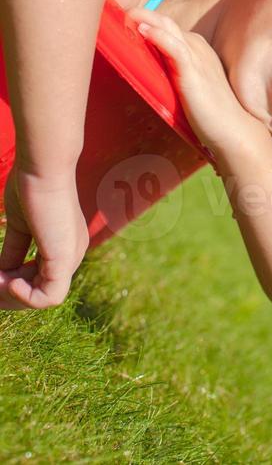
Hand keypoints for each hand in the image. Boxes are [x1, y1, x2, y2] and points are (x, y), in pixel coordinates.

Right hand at [0, 167, 88, 309]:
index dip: (12, 282)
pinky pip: (50, 297)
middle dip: (8, 293)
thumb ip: (14, 250)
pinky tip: (9, 281)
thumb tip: (2, 273)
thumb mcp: (19, 226)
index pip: (39, 279)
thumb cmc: (30, 187)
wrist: (42, 167)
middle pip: (39, 291)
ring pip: (42, 297)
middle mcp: (72, 253)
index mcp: (63, 245)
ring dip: (12, 295)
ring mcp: (71, 257)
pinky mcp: (65, 259)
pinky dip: (26, 297)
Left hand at [127, 6, 255, 152]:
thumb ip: (174, 74)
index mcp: (198, 49)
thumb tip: (149, 72)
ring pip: (169, 29)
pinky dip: (158, 36)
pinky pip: (175, 48)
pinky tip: (143, 30)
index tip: (127, 20)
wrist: (233, 130)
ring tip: (128, 13)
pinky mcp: (194, 72)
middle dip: (144, 14)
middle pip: (167, 22)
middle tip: (122, 11)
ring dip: (147, 19)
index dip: (149, 22)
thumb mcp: (190, 85)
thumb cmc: (211, 112)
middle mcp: (198, 48)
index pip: (169, 29)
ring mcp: (197, 58)